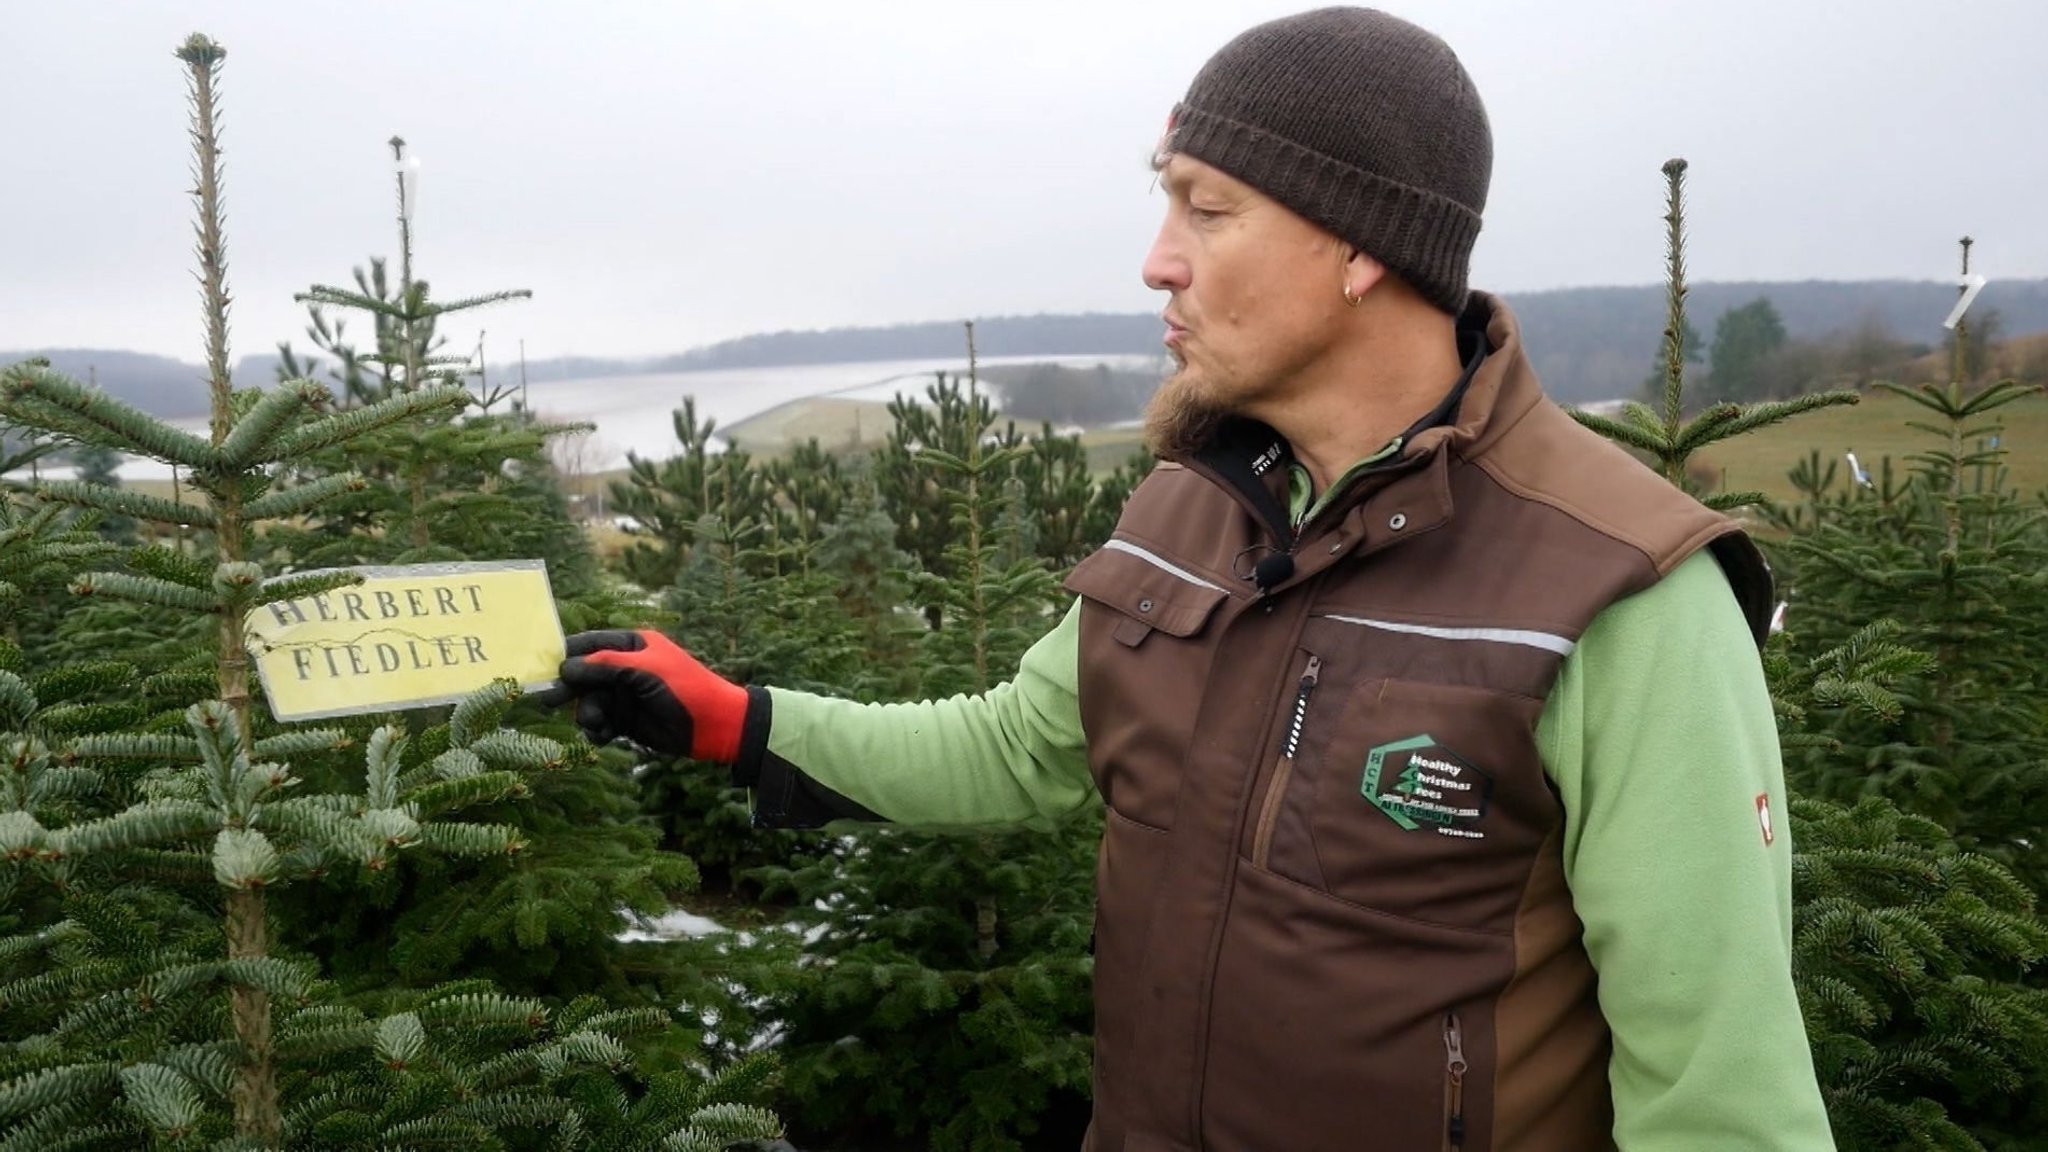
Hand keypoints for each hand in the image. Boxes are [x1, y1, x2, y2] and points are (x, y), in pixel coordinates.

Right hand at [543, 630, 751, 762]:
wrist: (714, 726)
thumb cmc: (685, 688)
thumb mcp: (645, 671)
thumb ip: (605, 666)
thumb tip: (565, 667)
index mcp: (631, 645)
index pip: (590, 644)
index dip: (567, 655)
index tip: (546, 669)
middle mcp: (624, 668)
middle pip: (584, 675)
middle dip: (569, 688)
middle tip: (549, 701)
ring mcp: (624, 695)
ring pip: (589, 702)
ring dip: (587, 714)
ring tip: (598, 725)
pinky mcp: (626, 720)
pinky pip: (600, 723)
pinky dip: (597, 730)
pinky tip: (604, 736)